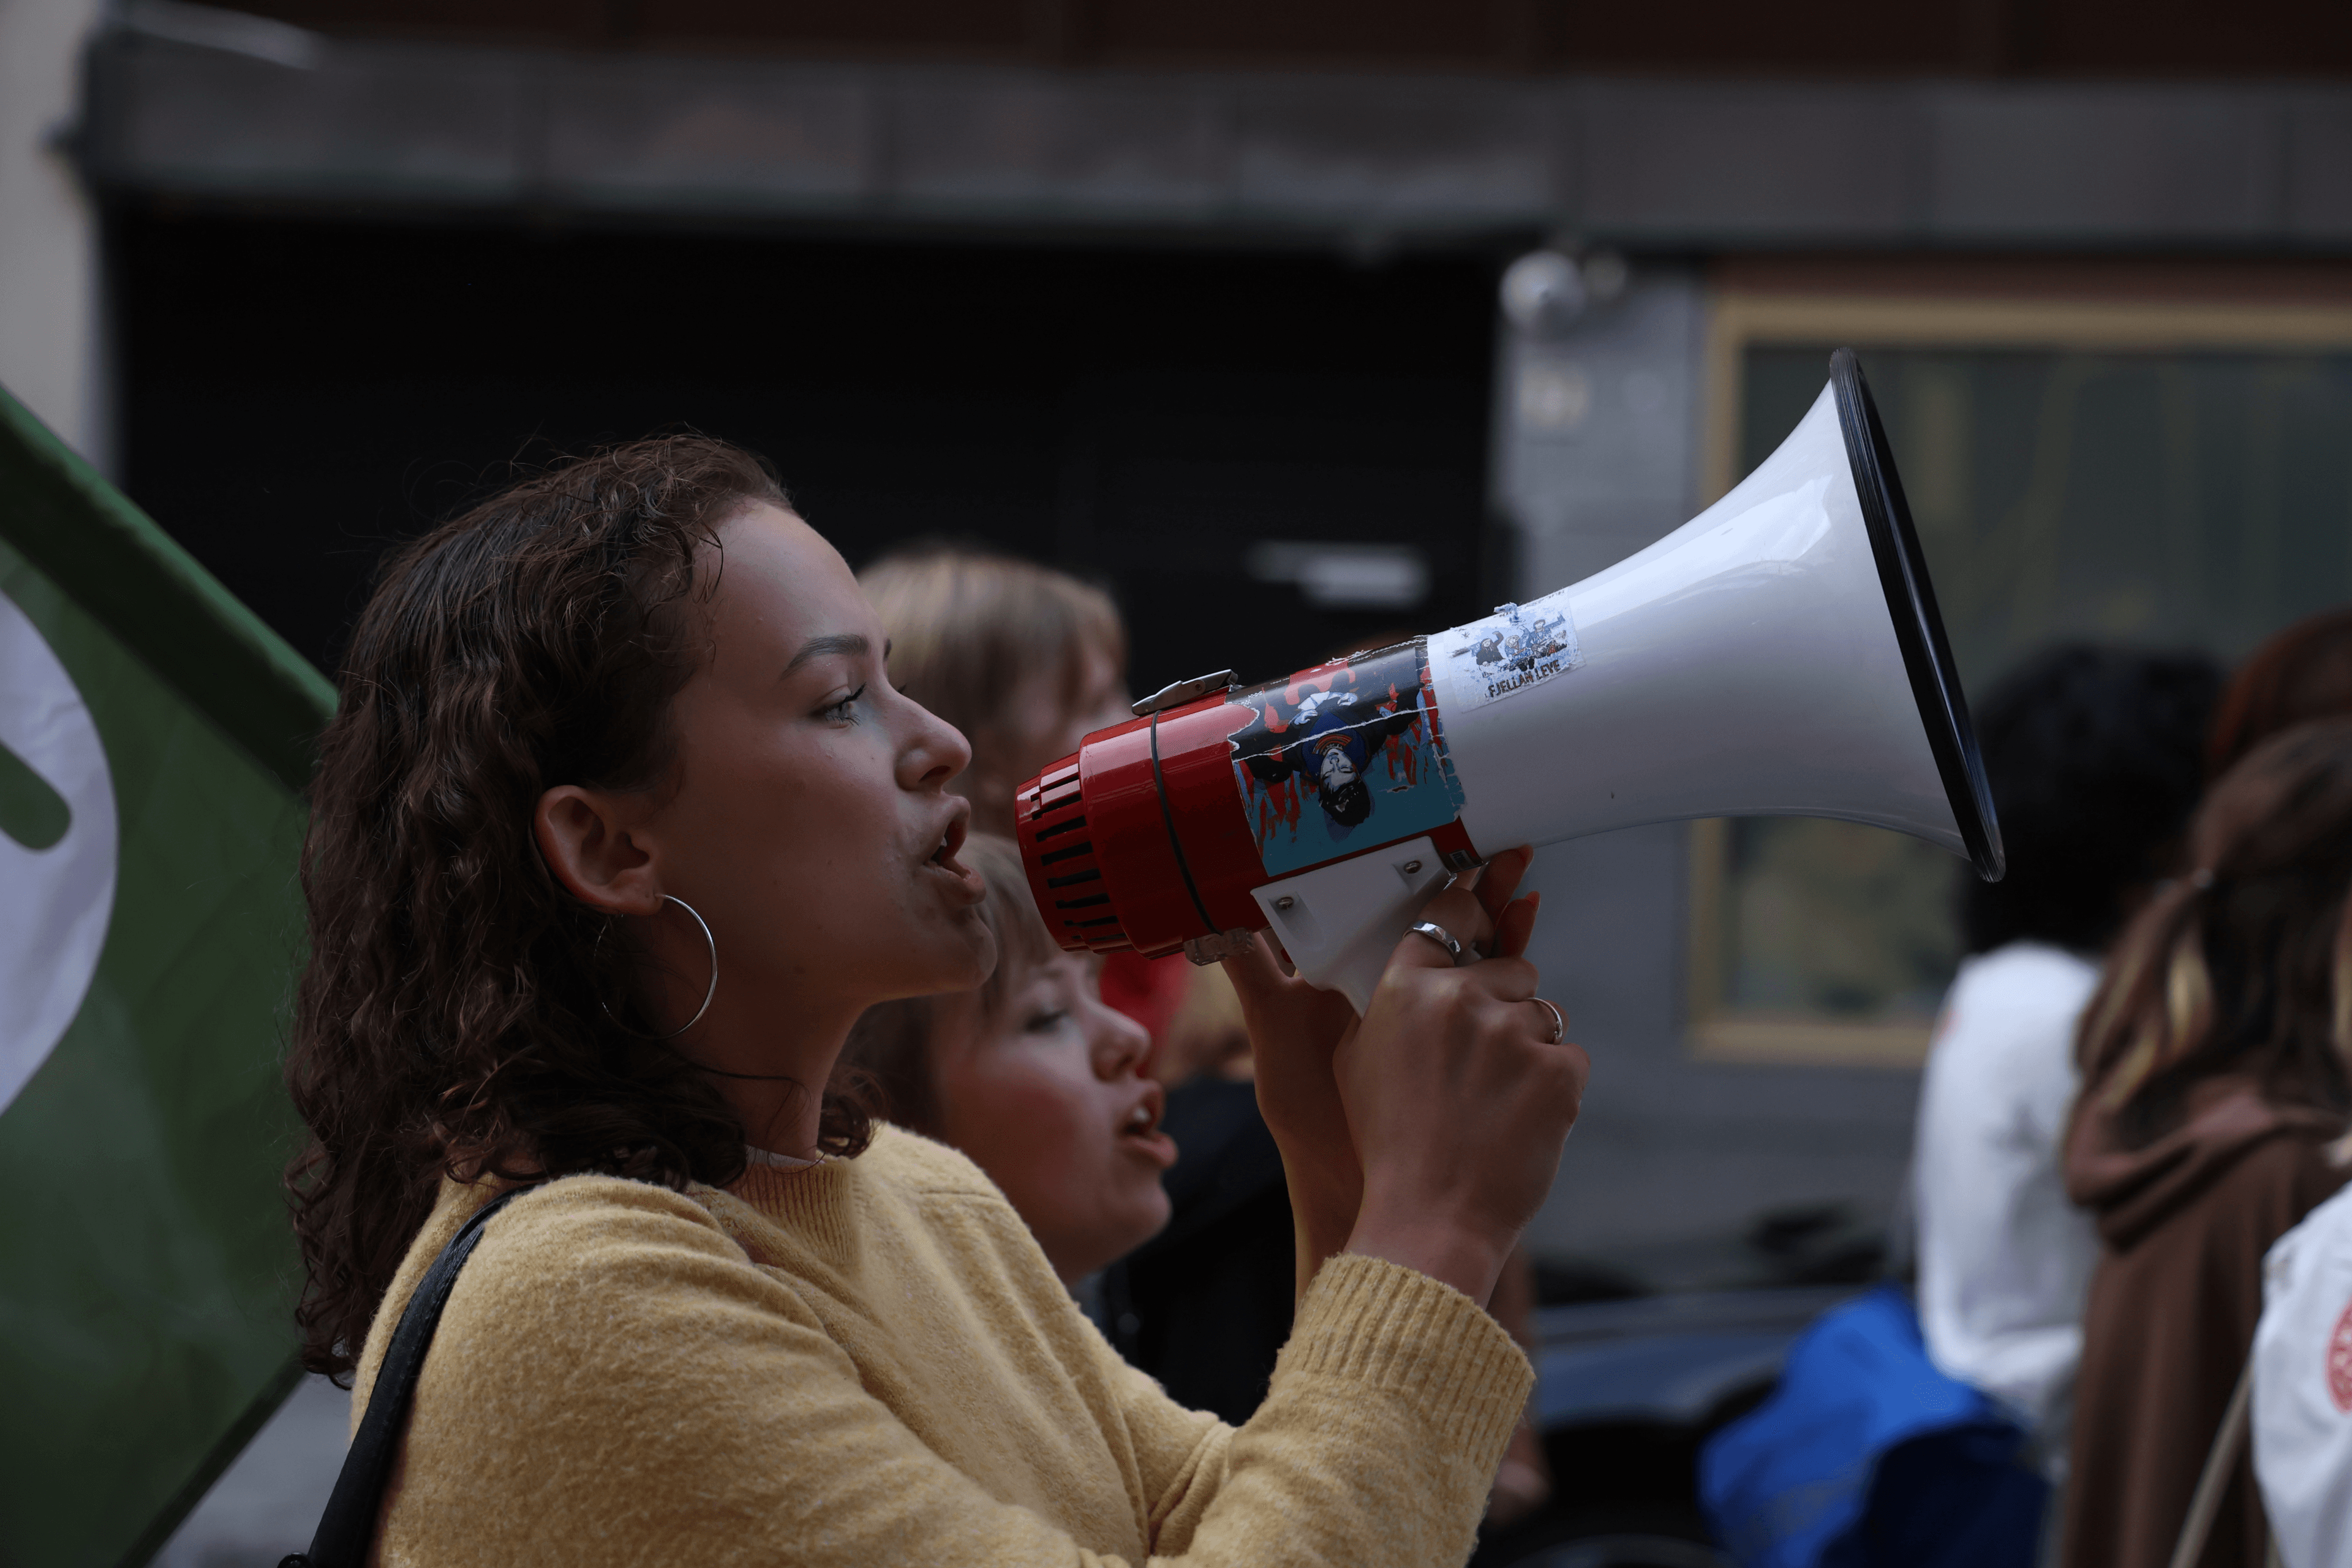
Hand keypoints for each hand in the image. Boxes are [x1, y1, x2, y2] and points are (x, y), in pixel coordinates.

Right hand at [1226, 848, 1556, 1295]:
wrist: (1428, 1221)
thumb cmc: (1386, 1147)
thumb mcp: (1356, 1063)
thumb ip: (1385, 1004)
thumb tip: (1409, 969)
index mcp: (1404, 989)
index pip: (1448, 913)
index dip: (1472, 901)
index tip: (1493, 877)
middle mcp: (1459, 998)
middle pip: (1511, 964)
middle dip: (1503, 999)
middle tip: (1479, 1063)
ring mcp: (1512, 1033)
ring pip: (1542, 1012)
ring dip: (1527, 1048)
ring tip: (1492, 1104)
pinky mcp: (1558, 1070)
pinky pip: (1569, 1056)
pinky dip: (1554, 1087)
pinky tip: (1519, 1121)